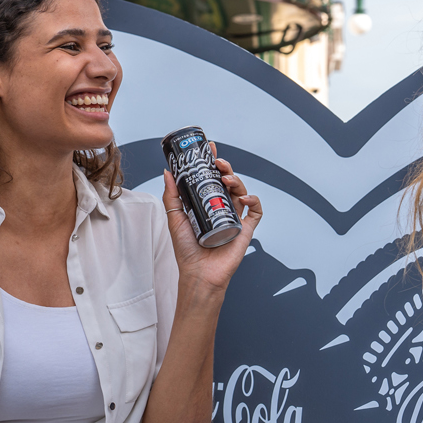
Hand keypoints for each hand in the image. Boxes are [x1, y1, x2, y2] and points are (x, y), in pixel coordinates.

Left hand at [162, 143, 263, 293]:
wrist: (199, 274)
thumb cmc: (187, 251)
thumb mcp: (175, 218)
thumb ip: (171, 195)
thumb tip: (167, 172)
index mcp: (206, 204)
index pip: (211, 178)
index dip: (212, 162)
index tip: (209, 148)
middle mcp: (221, 209)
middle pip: (228, 182)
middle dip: (225, 167)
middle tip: (218, 161)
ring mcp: (234, 218)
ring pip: (241, 191)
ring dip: (236, 180)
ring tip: (226, 178)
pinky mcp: (246, 229)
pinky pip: (255, 211)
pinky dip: (253, 200)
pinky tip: (244, 197)